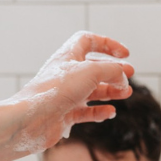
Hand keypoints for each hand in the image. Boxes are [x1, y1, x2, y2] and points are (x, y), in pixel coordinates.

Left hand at [10, 31, 133, 152]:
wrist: (30, 120)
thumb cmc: (55, 90)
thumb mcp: (91, 71)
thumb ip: (113, 70)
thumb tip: (123, 78)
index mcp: (68, 57)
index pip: (89, 41)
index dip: (108, 44)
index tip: (124, 54)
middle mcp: (66, 74)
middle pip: (94, 67)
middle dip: (114, 70)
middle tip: (130, 74)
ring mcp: (65, 95)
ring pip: (93, 90)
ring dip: (111, 90)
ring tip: (126, 93)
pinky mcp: (64, 114)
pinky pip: (86, 112)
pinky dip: (100, 111)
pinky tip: (111, 112)